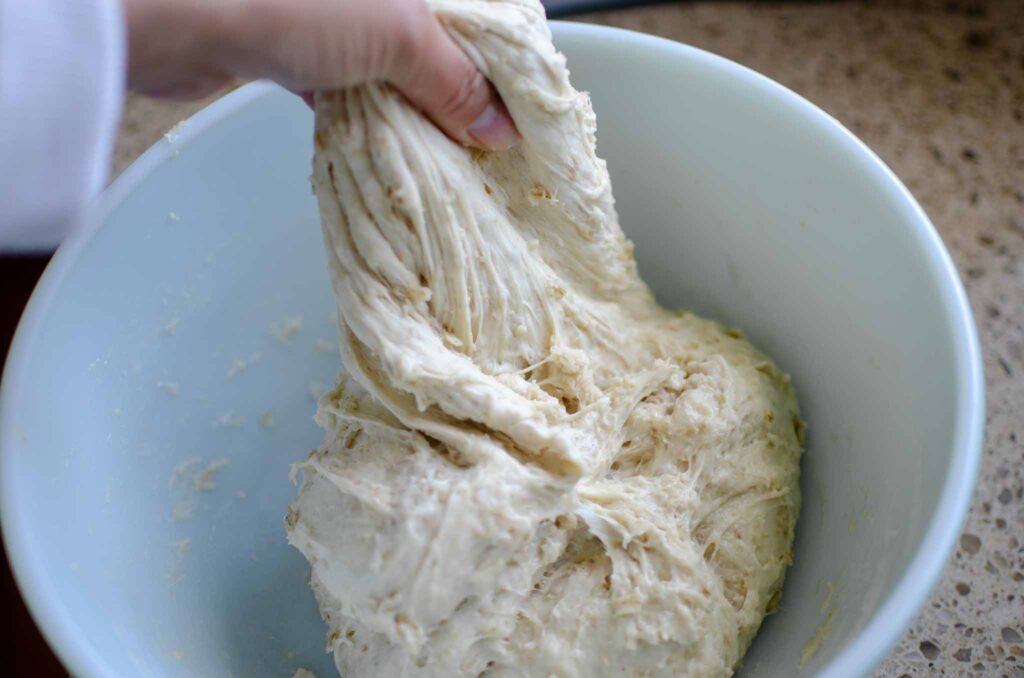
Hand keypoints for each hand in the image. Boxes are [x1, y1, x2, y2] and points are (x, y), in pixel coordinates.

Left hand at [123, 0, 517, 149]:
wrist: (175, 15)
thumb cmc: (294, 2)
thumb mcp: (398, 36)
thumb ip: (454, 81)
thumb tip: (498, 130)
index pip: (479, 11)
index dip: (503, 56)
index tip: (521, 108)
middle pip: (434, 39)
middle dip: (458, 92)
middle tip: (484, 144)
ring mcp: (329, 13)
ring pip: (389, 64)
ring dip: (412, 110)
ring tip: (443, 154)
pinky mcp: (289, 42)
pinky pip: (344, 82)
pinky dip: (364, 115)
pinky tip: (381, 146)